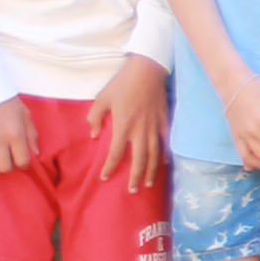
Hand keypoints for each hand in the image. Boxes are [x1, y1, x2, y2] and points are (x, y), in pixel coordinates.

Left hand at [90, 57, 170, 190]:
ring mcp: (154, 126)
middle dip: (135, 177)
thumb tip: (93, 134)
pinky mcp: (163, 120)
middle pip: (139, 160)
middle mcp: (140, 130)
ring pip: (154, 155)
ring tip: (148, 183)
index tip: (105, 177)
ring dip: (151, 171)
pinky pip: (165, 141)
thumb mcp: (102, 98)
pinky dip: (165, 154)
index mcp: (123, 126)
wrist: (147, 70)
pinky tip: (165, 164)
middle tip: (132, 190)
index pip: (115, 153)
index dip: (110, 167)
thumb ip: (95, 117)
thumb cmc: (122, 83)